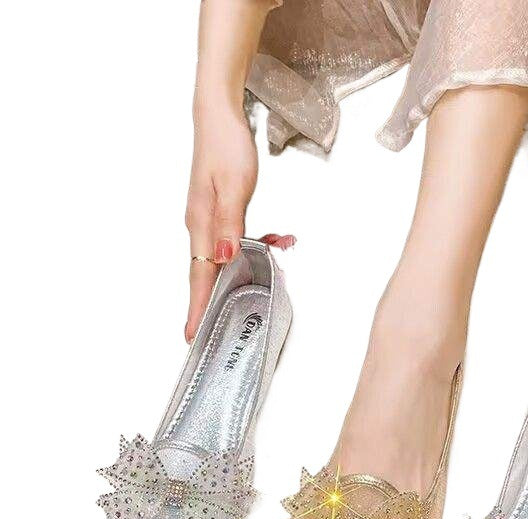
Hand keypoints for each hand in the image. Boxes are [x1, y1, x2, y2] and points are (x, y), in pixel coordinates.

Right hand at [185, 105, 257, 340]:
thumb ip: (230, 226)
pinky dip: (254, 244)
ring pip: (224, 257)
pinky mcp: (219, 212)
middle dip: (208, 304)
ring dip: (247, 267)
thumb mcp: (234, 188)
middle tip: (205, 331)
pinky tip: (276, 239)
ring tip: (276, 257)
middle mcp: (200, 226)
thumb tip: (223, 260)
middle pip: (205, 274)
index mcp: (201, 224)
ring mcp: (208, 219)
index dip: (197, 307)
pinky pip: (233, 239)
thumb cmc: (226, 147)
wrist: (218, 115)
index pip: (199, 276)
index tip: (191, 334)